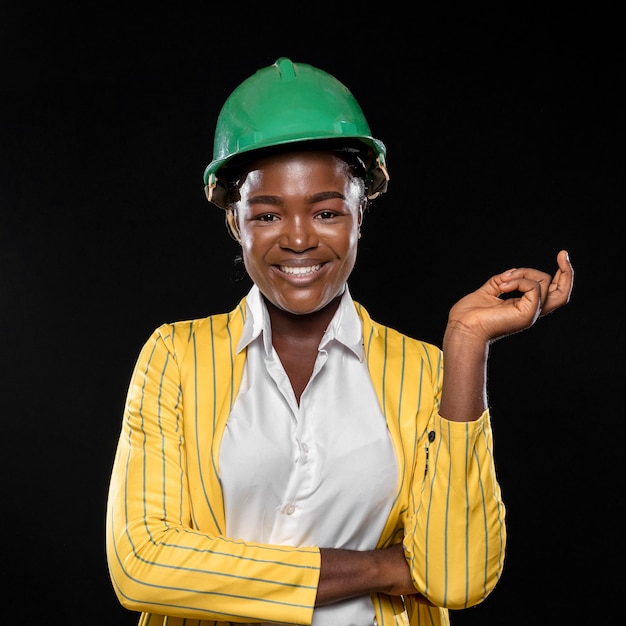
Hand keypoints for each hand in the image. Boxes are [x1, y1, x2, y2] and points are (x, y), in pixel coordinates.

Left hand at [446, 250, 573, 344]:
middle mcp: (530, 311)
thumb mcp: (488, 291)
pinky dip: (518, 280)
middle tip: (562, 253)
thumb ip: (503, 280)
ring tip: (502, 282)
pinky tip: (502, 287)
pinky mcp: (528, 313)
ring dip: (522, 274)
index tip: (562, 256)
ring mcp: (530, 313)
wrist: (461, 328)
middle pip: (562, 292)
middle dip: (566, 271)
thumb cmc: (469, 315)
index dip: (561, 276)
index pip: (551, 293)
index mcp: (522, 307)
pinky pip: (534, 286)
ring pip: (544, 283)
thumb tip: (515, 271)